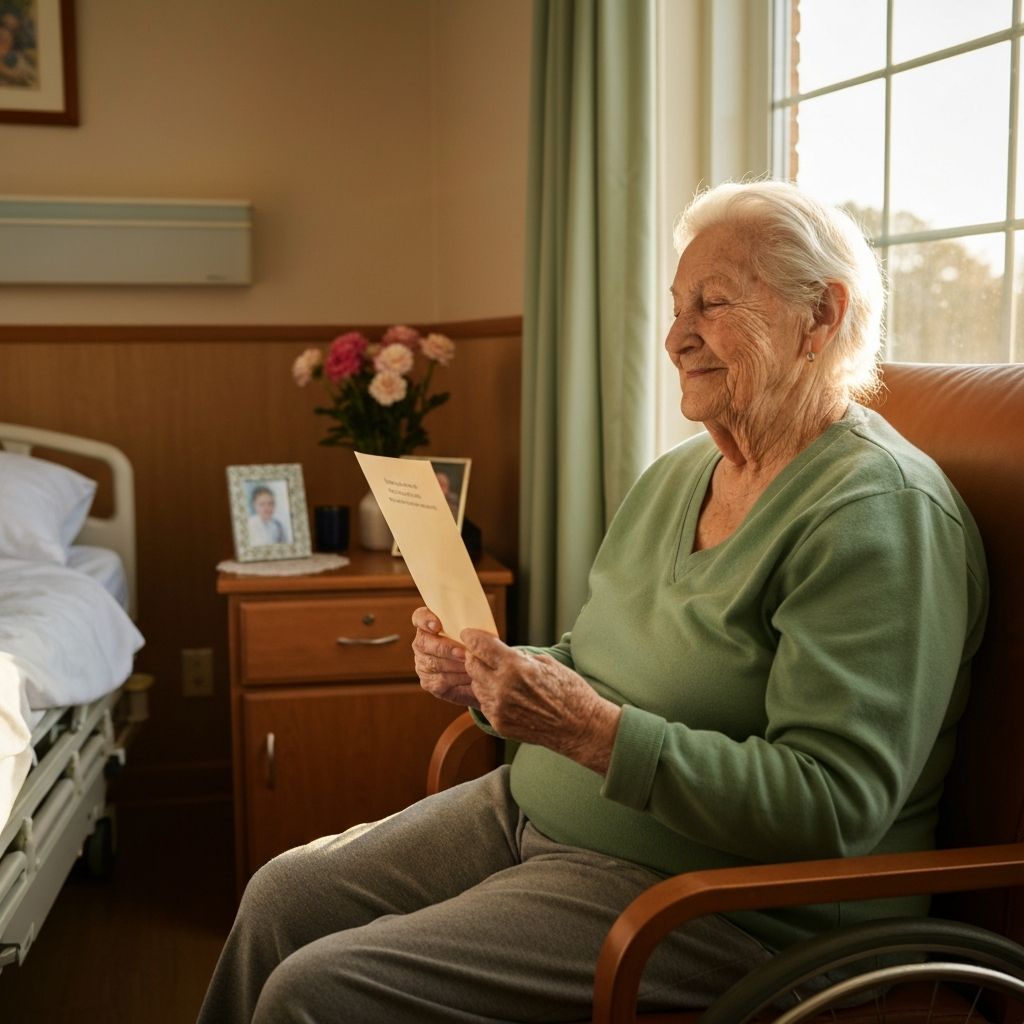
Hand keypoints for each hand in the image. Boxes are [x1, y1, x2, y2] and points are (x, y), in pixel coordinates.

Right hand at [411, 607, 478, 708]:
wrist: (481, 674)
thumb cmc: (477, 646)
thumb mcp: (474, 633)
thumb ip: (469, 627)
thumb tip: (474, 631)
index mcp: (429, 625)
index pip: (419, 617)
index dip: (425, 620)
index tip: (437, 626)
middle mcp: (421, 643)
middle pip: (424, 642)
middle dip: (445, 648)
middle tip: (463, 653)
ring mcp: (422, 663)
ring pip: (433, 663)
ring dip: (454, 665)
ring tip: (471, 665)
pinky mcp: (428, 682)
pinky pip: (439, 680)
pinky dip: (456, 678)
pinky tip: (469, 677)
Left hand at [460, 629, 621, 773]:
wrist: (580, 727)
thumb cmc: (570, 691)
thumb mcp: (546, 663)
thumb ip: (519, 657)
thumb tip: (500, 651)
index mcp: (515, 667)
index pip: (480, 646)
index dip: (471, 637)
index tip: (469, 634)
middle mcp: (502, 688)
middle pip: (471, 665)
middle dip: (475, 656)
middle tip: (483, 653)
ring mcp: (498, 709)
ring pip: (476, 684)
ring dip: (482, 677)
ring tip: (499, 675)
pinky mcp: (499, 724)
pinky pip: (484, 703)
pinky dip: (490, 695)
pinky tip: (506, 693)